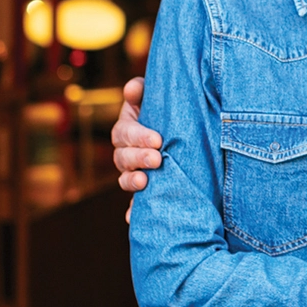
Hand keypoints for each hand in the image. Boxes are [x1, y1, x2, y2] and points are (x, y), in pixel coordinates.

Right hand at [111, 78, 162, 220]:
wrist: (183, 132)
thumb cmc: (167, 111)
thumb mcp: (156, 99)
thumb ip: (142, 91)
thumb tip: (132, 88)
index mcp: (127, 130)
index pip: (124, 133)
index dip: (138, 136)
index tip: (158, 139)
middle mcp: (126, 153)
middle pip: (123, 158)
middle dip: (139, 158)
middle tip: (157, 159)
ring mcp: (134, 173)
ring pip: (125, 179)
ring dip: (132, 182)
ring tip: (144, 182)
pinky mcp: (146, 190)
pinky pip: (135, 204)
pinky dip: (133, 212)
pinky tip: (133, 218)